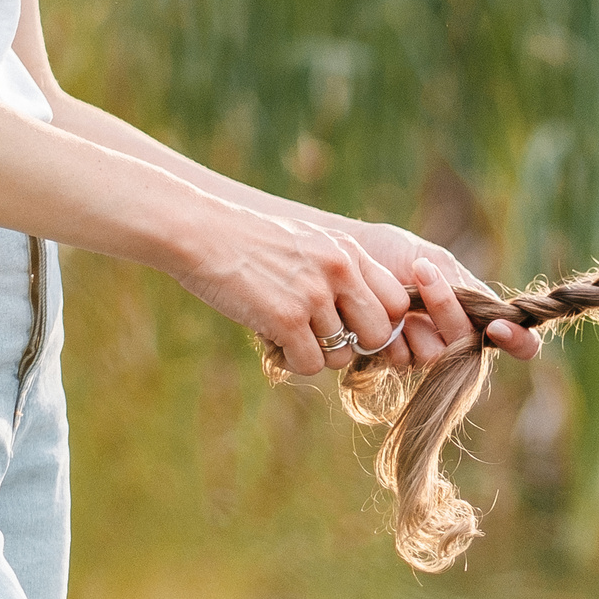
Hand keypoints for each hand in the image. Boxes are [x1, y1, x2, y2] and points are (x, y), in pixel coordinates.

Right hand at [175, 202, 408, 375]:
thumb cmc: (250, 241)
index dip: (380, 322)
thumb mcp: (309, 242)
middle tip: (324, 339)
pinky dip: (292, 362)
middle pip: (380, 334)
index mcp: (349, 251)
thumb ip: (340, 270)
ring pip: (342, 355)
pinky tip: (273, 342)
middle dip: (356, 346)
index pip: (398, 301)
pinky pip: (310, 365)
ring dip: (316, 353)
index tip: (354, 326)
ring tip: (287, 334)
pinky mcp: (286, 318)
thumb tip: (364, 316)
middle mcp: (339, 271)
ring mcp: (314, 296)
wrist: (201, 233)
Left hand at [339, 219, 540, 364]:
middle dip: (447, 310)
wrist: (347, 256)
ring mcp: (426, 349)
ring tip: (398, 294)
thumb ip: (462, 284)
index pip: (517, 338)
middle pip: (471, 344)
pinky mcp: (397, 359)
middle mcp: (456, 336)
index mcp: (475, 310)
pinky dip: (396, 335)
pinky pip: (408, 360)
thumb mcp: (432, 258)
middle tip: (423, 274)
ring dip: (419, 322)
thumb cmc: (392, 253)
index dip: (519, 341)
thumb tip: (495, 311)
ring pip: (439, 356)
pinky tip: (383, 315)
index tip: (498, 326)